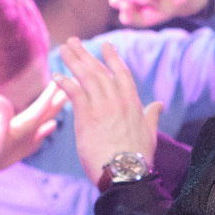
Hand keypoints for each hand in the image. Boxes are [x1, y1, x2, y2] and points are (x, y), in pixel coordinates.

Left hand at [0, 85, 67, 204]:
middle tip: (72, 82)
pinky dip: (47, 129)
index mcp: (24, 122)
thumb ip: (2, 116)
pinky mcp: (25, 145)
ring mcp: (27, 135)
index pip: (41, 106)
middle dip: (59, 96)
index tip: (63, 80)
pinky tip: (53, 125)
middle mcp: (27, 125)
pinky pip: (40, 135)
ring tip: (66, 99)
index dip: (52, 94)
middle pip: (47, 108)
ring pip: (45, 119)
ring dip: (56, 109)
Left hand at [54, 39, 164, 183]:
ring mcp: (101, 107)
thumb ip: (152, 115)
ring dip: (73, 61)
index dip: (112, 57)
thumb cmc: (138, 157)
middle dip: (85, 54)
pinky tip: (56, 75)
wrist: (125, 172)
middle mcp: (117, 100)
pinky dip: (64, 82)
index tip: (105, 45)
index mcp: (133, 102)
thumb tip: (159, 105)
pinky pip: (74, 92)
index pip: (121, 73)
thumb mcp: (150, 133)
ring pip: (86, 76)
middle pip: (99, 70)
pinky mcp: (86, 116)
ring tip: (63, 49)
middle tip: (73, 42)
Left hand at [108, 0, 209, 27]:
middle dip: (139, 4)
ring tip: (156, 0)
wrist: (182, 3)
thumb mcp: (141, 20)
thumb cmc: (160, 9)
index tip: (142, 10)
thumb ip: (128, 18)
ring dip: (146, 1)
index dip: (127, 10)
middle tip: (152, 4)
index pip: (114, 0)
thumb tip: (123, 6)